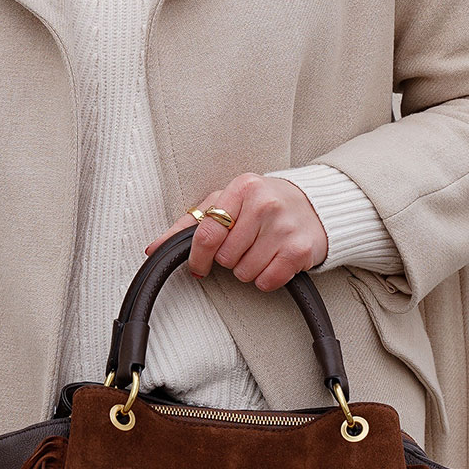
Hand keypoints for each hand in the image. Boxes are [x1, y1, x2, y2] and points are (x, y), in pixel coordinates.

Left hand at [146, 174, 328, 292]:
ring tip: (261, 250)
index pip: (207, 233)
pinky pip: (267, 282)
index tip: (198, 266)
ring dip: (248, 269)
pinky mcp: (300, 250)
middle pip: (225, 258)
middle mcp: (265, 204)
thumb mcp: (226, 203)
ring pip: (244, 273)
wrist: (316, 205)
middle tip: (244, 245)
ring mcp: (284, 227)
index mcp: (242, 187)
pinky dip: (266, 278)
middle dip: (230, 259)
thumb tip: (153, 248)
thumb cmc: (263, 204)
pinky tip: (274, 260)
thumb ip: (189, 225)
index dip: (197, 257)